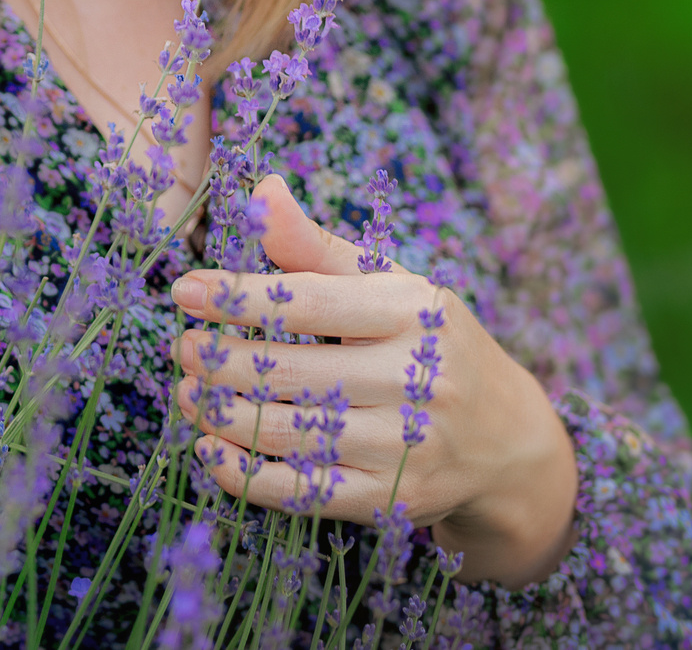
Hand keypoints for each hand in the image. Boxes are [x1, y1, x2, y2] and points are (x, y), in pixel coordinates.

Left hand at [167, 174, 576, 587]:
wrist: (508, 440)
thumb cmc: (430, 344)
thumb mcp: (390, 285)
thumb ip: (318, 246)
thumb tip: (262, 190)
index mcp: (416, 314)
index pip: (311, 303)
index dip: (239, 297)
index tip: (184, 290)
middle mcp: (418, 380)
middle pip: (293, 373)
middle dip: (221, 360)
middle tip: (182, 349)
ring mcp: (408, 447)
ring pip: (291, 433)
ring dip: (222, 414)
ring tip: (187, 392)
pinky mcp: (392, 502)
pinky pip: (303, 491)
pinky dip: (246, 475)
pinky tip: (210, 448)